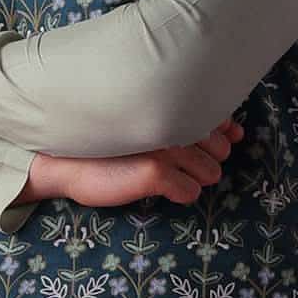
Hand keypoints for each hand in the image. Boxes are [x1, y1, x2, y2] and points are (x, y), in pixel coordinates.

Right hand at [25, 118, 245, 208]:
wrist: (62, 162)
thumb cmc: (105, 143)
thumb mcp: (147, 126)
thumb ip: (188, 122)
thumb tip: (235, 132)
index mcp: (170, 104)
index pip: (217, 120)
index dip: (218, 136)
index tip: (202, 142)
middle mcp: (172, 121)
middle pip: (220, 151)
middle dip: (204, 160)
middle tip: (173, 161)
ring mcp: (166, 147)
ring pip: (210, 173)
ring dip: (193, 179)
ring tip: (164, 174)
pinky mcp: (157, 172)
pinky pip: (190, 192)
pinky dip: (179, 193)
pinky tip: (158, 187)